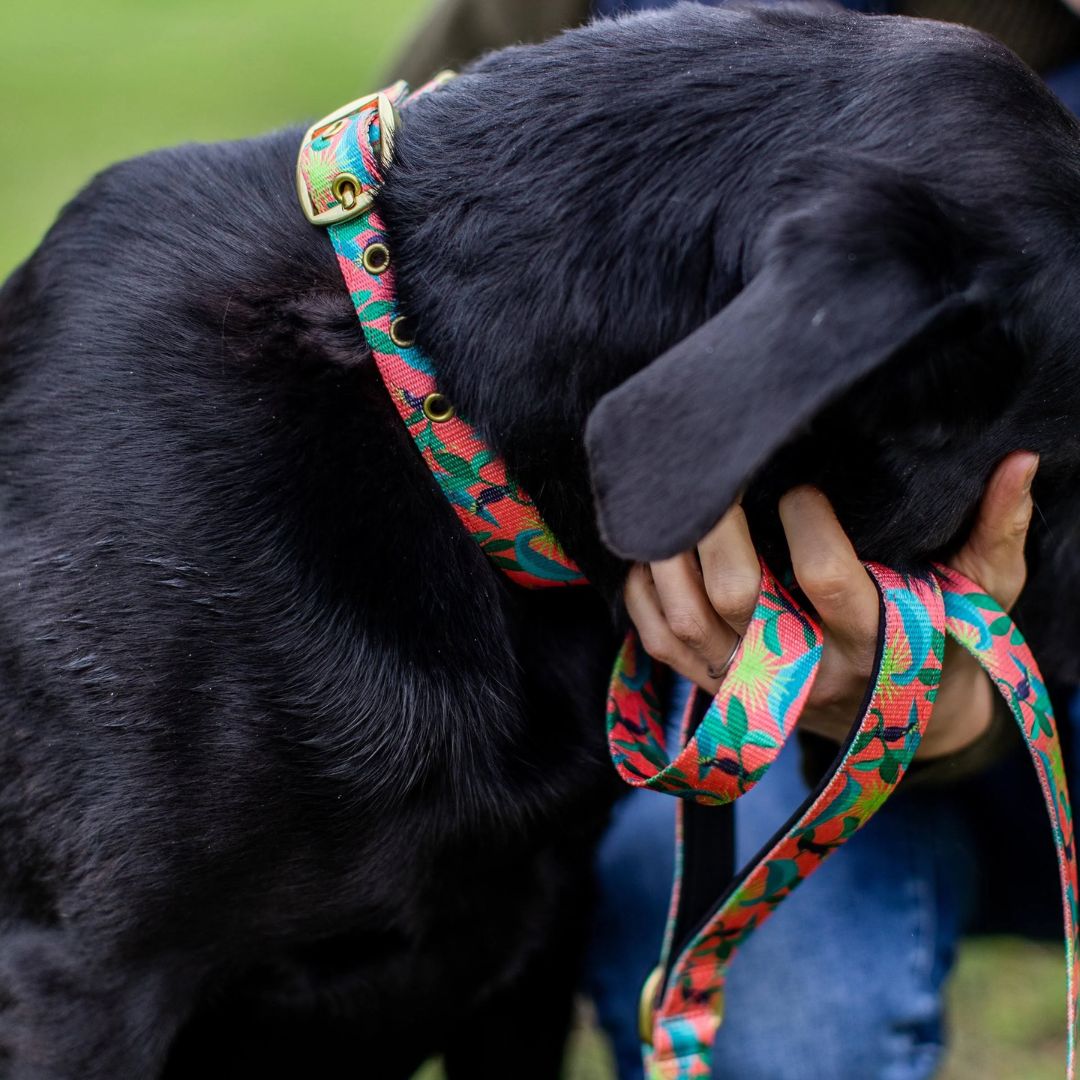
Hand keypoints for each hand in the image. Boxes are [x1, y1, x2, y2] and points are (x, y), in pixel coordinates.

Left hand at [624, 451, 1038, 759]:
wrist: (904, 728)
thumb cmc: (941, 645)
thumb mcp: (980, 596)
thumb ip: (996, 532)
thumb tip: (1020, 462)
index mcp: (874, 644)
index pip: (832, 584)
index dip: (810, 528)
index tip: (801, 484)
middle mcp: (807, 671)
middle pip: (741, 599)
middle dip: (717, 531)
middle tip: (710, 473)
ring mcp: (756, 687)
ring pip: (689, 623)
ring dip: (666, 561)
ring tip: (665, 504)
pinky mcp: (718, 692)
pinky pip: (662, 649)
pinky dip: (643, 599)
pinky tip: (647, 555)